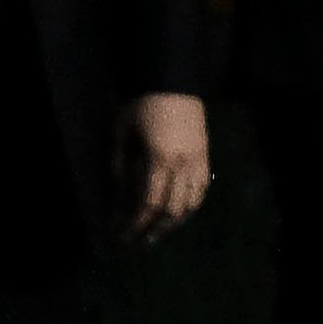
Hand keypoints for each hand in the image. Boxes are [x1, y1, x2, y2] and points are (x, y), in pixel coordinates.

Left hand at [116, 92, 212, 240]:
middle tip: (138, 240)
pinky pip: (202, 191)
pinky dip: (190, 207)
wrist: (173, 82)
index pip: (149, 204)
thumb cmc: (142, 106)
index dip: (136, 224)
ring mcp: (198, 161)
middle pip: (171, 211)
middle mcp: (183, 164)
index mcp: (160, 159)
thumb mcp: (121, 133)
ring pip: (191, 205)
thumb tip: (117, 200)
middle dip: (153, 230)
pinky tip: (178, 213)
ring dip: (173, 223)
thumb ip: (119, 167)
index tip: (123, 235)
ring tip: (158, 232)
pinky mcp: (205, 157)